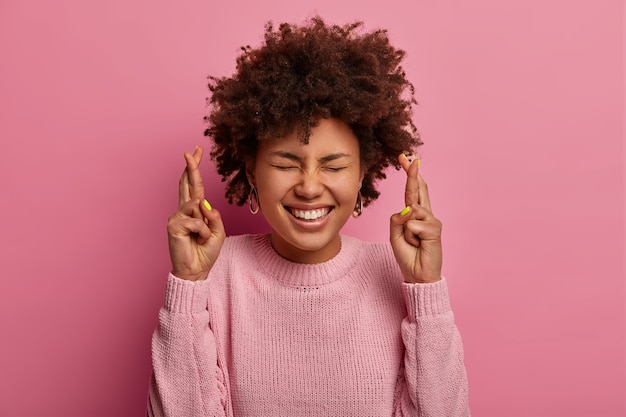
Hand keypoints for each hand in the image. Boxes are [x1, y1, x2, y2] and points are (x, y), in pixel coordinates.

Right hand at [166, 146, 225, 280]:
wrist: (195, 271)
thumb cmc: (205, 253)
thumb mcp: (217, 232)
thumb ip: (214, 216)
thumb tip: (204, 202)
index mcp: (194, 211)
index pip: (194, 186)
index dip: (194, 169)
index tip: (196, 152)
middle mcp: (183, 211)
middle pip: (187, 184)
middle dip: (191, 167)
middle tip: (193, 150)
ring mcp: (177, 217)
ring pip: (196, 206)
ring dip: (205, 224)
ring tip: (202, 237)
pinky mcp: (173, 225)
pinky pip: (195, 220)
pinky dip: (201, 231)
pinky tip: (197, 239)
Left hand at [389, 155, 441, 283]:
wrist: (418, 275)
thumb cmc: (408, 255)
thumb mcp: (395, 235)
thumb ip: (397, 219)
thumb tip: (408, 208)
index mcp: (415, 214)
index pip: (412, 191)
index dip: (410, 174)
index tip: (406, 158)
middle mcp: (425, 215)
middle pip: (419, 189)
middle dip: (413, 173)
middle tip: (410, 157)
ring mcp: (432, 221)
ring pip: (412, 210)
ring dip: (406, 229)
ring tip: (413, 242)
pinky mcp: (435, 230)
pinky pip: (413, 225)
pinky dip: (411, 236)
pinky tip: (419, 244)